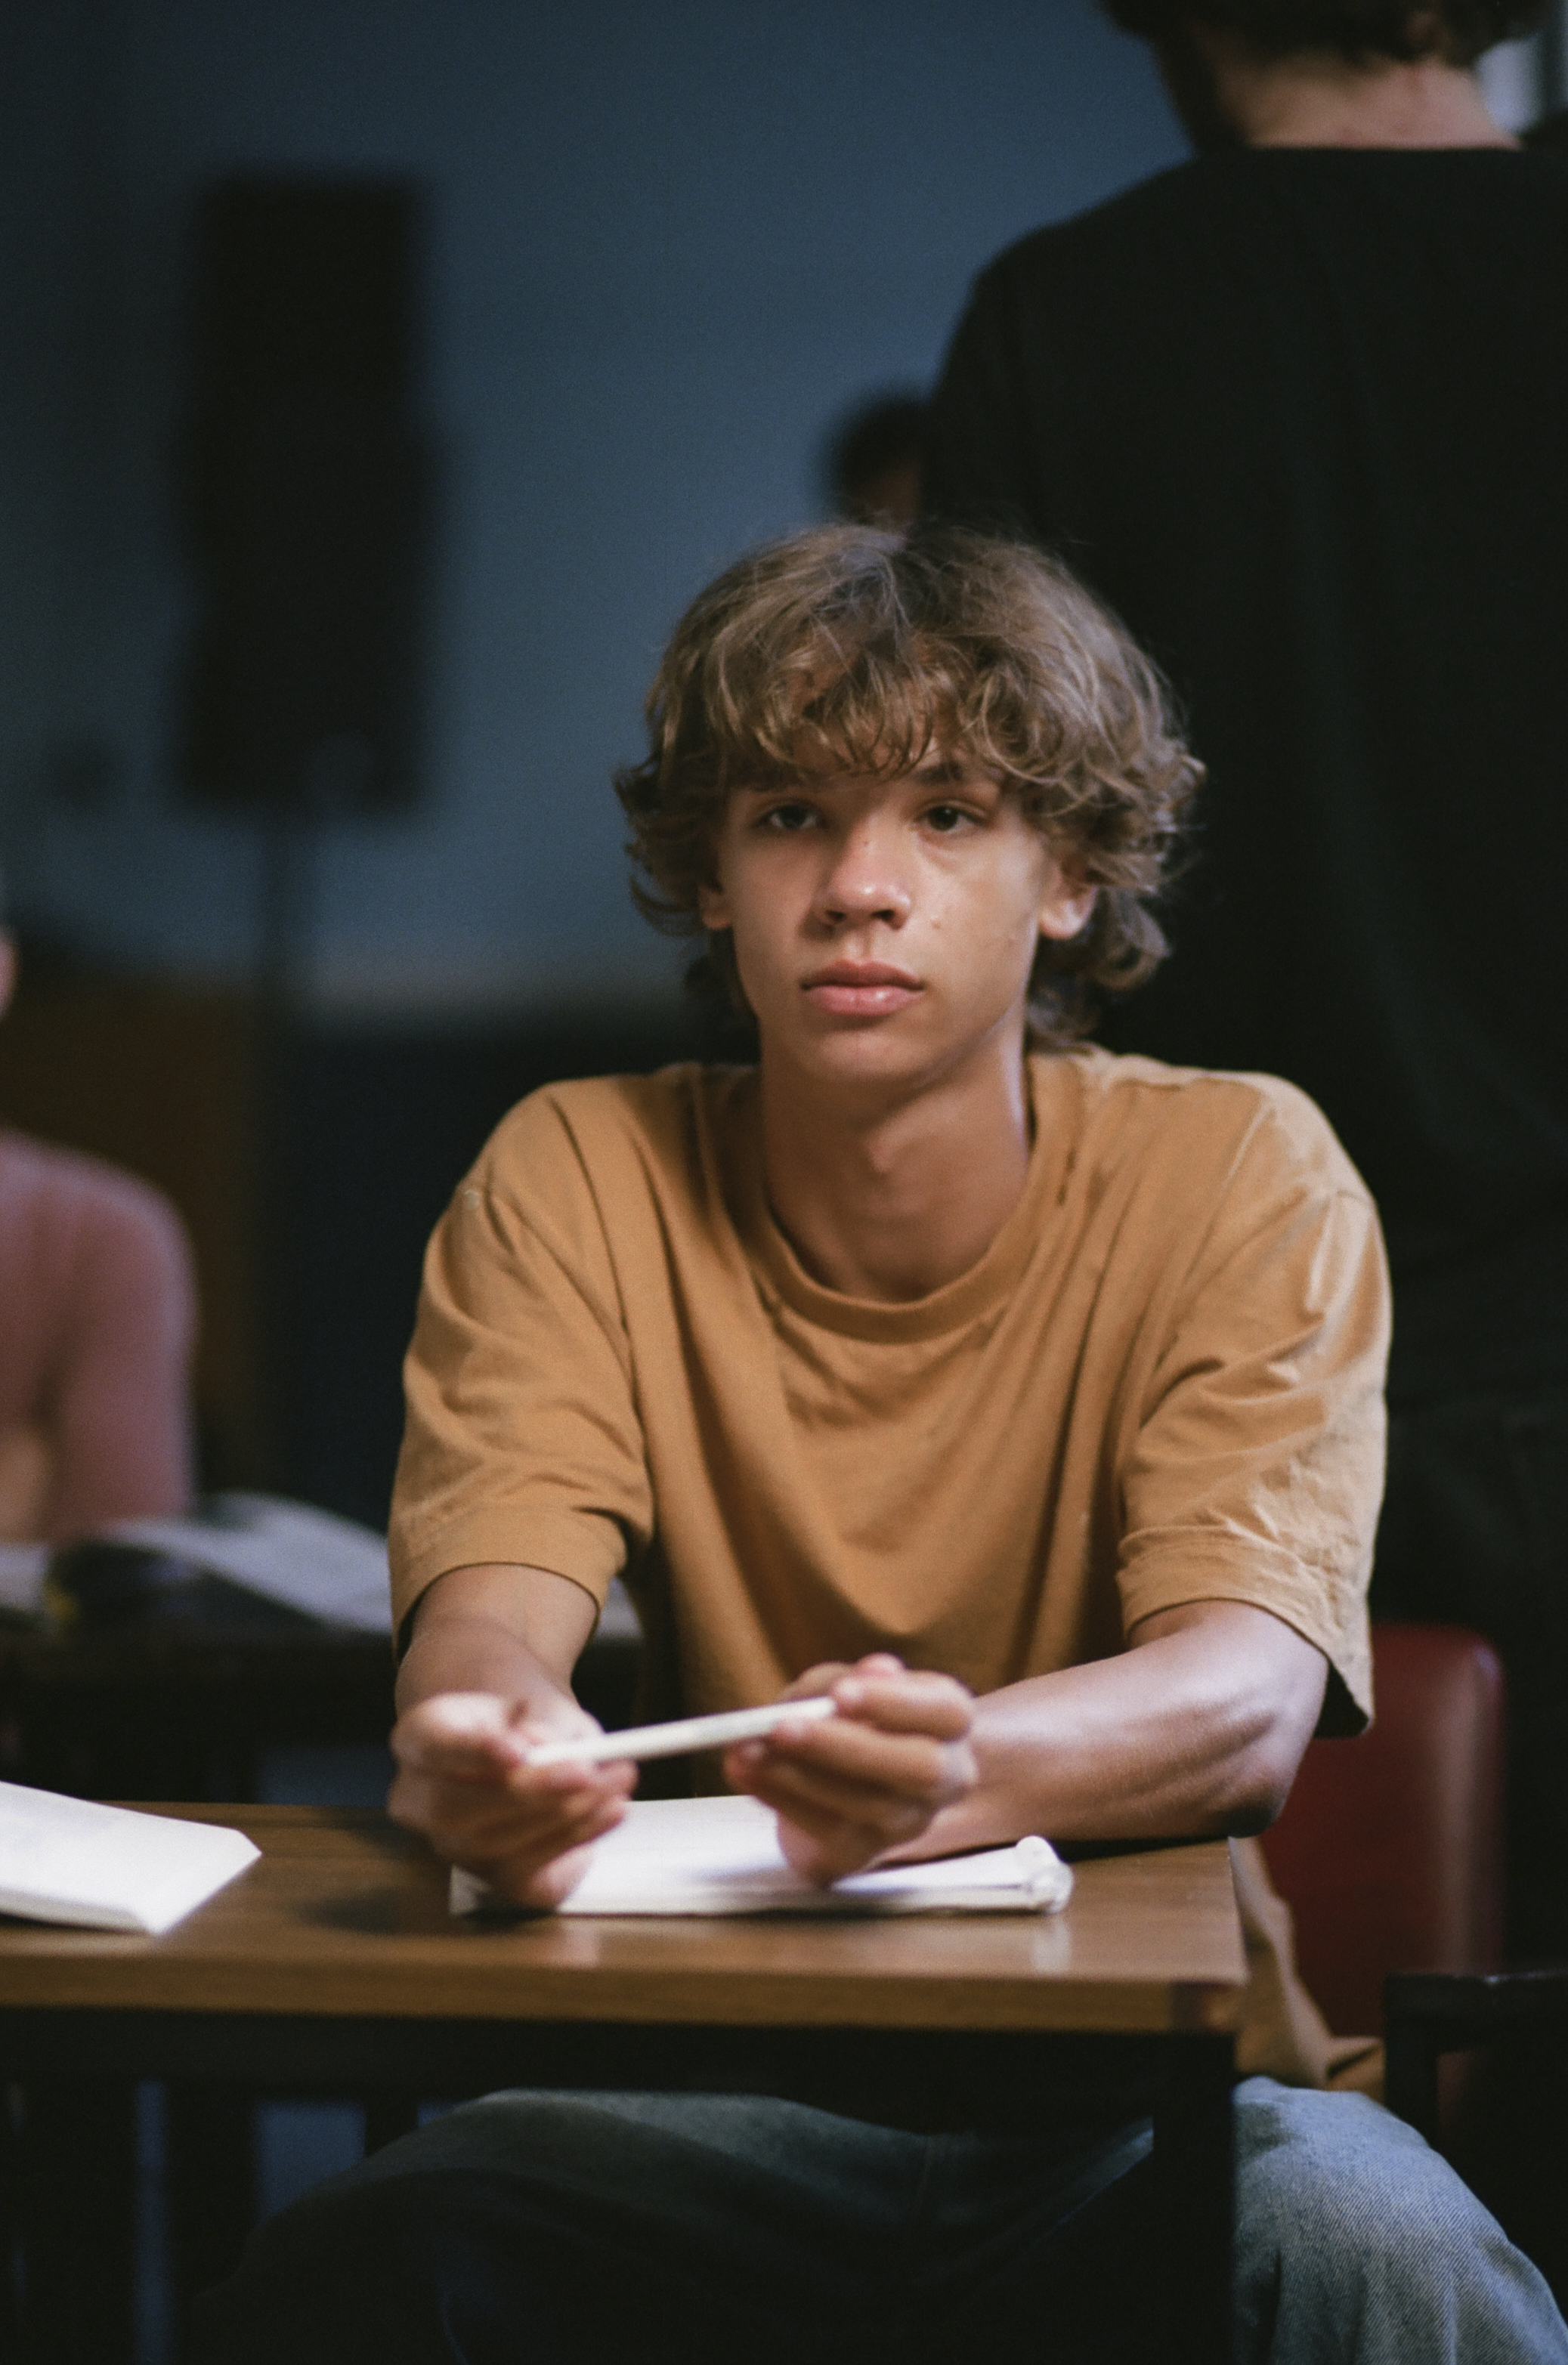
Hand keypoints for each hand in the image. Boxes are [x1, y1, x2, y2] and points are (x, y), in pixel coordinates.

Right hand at [388, 1691, 636, 1908]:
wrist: (530, 1748)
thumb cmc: (528, 1722)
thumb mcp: (540, 1703)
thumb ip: (541, 1720)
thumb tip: (541, 1749)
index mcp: (421, 1739)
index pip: (430, 1745)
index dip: (470, 1752)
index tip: (518, 1750)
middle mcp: (421, 1800)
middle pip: (454, 1807)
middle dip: (527, 1793)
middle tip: (584, 1771)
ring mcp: (452, 1847)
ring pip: (493, 1844)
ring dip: (565, 1815)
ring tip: (616, 1779)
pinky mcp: (491, 1879)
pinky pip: (528, 1871)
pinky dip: (577, 1839)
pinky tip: (610, 1811)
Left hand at [724, 1654, 975, 1884]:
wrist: (846, 1778)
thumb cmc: (852, 1717)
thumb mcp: (847, 1683)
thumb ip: (851, 1676)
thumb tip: (877, 1669)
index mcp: (949, 1721)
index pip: (943, 1711)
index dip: (894, 1703)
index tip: (839, 1692)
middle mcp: (944, 1777)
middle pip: (917, 1768)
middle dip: (846, 1747)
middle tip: (782, 1727)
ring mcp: (908, 1821)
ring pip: (868, 1806)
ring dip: (799, 1776)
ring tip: (747, 1750)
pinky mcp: (865, 1853)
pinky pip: (828, 1832)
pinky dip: (781, 1799)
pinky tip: (746, 1773)